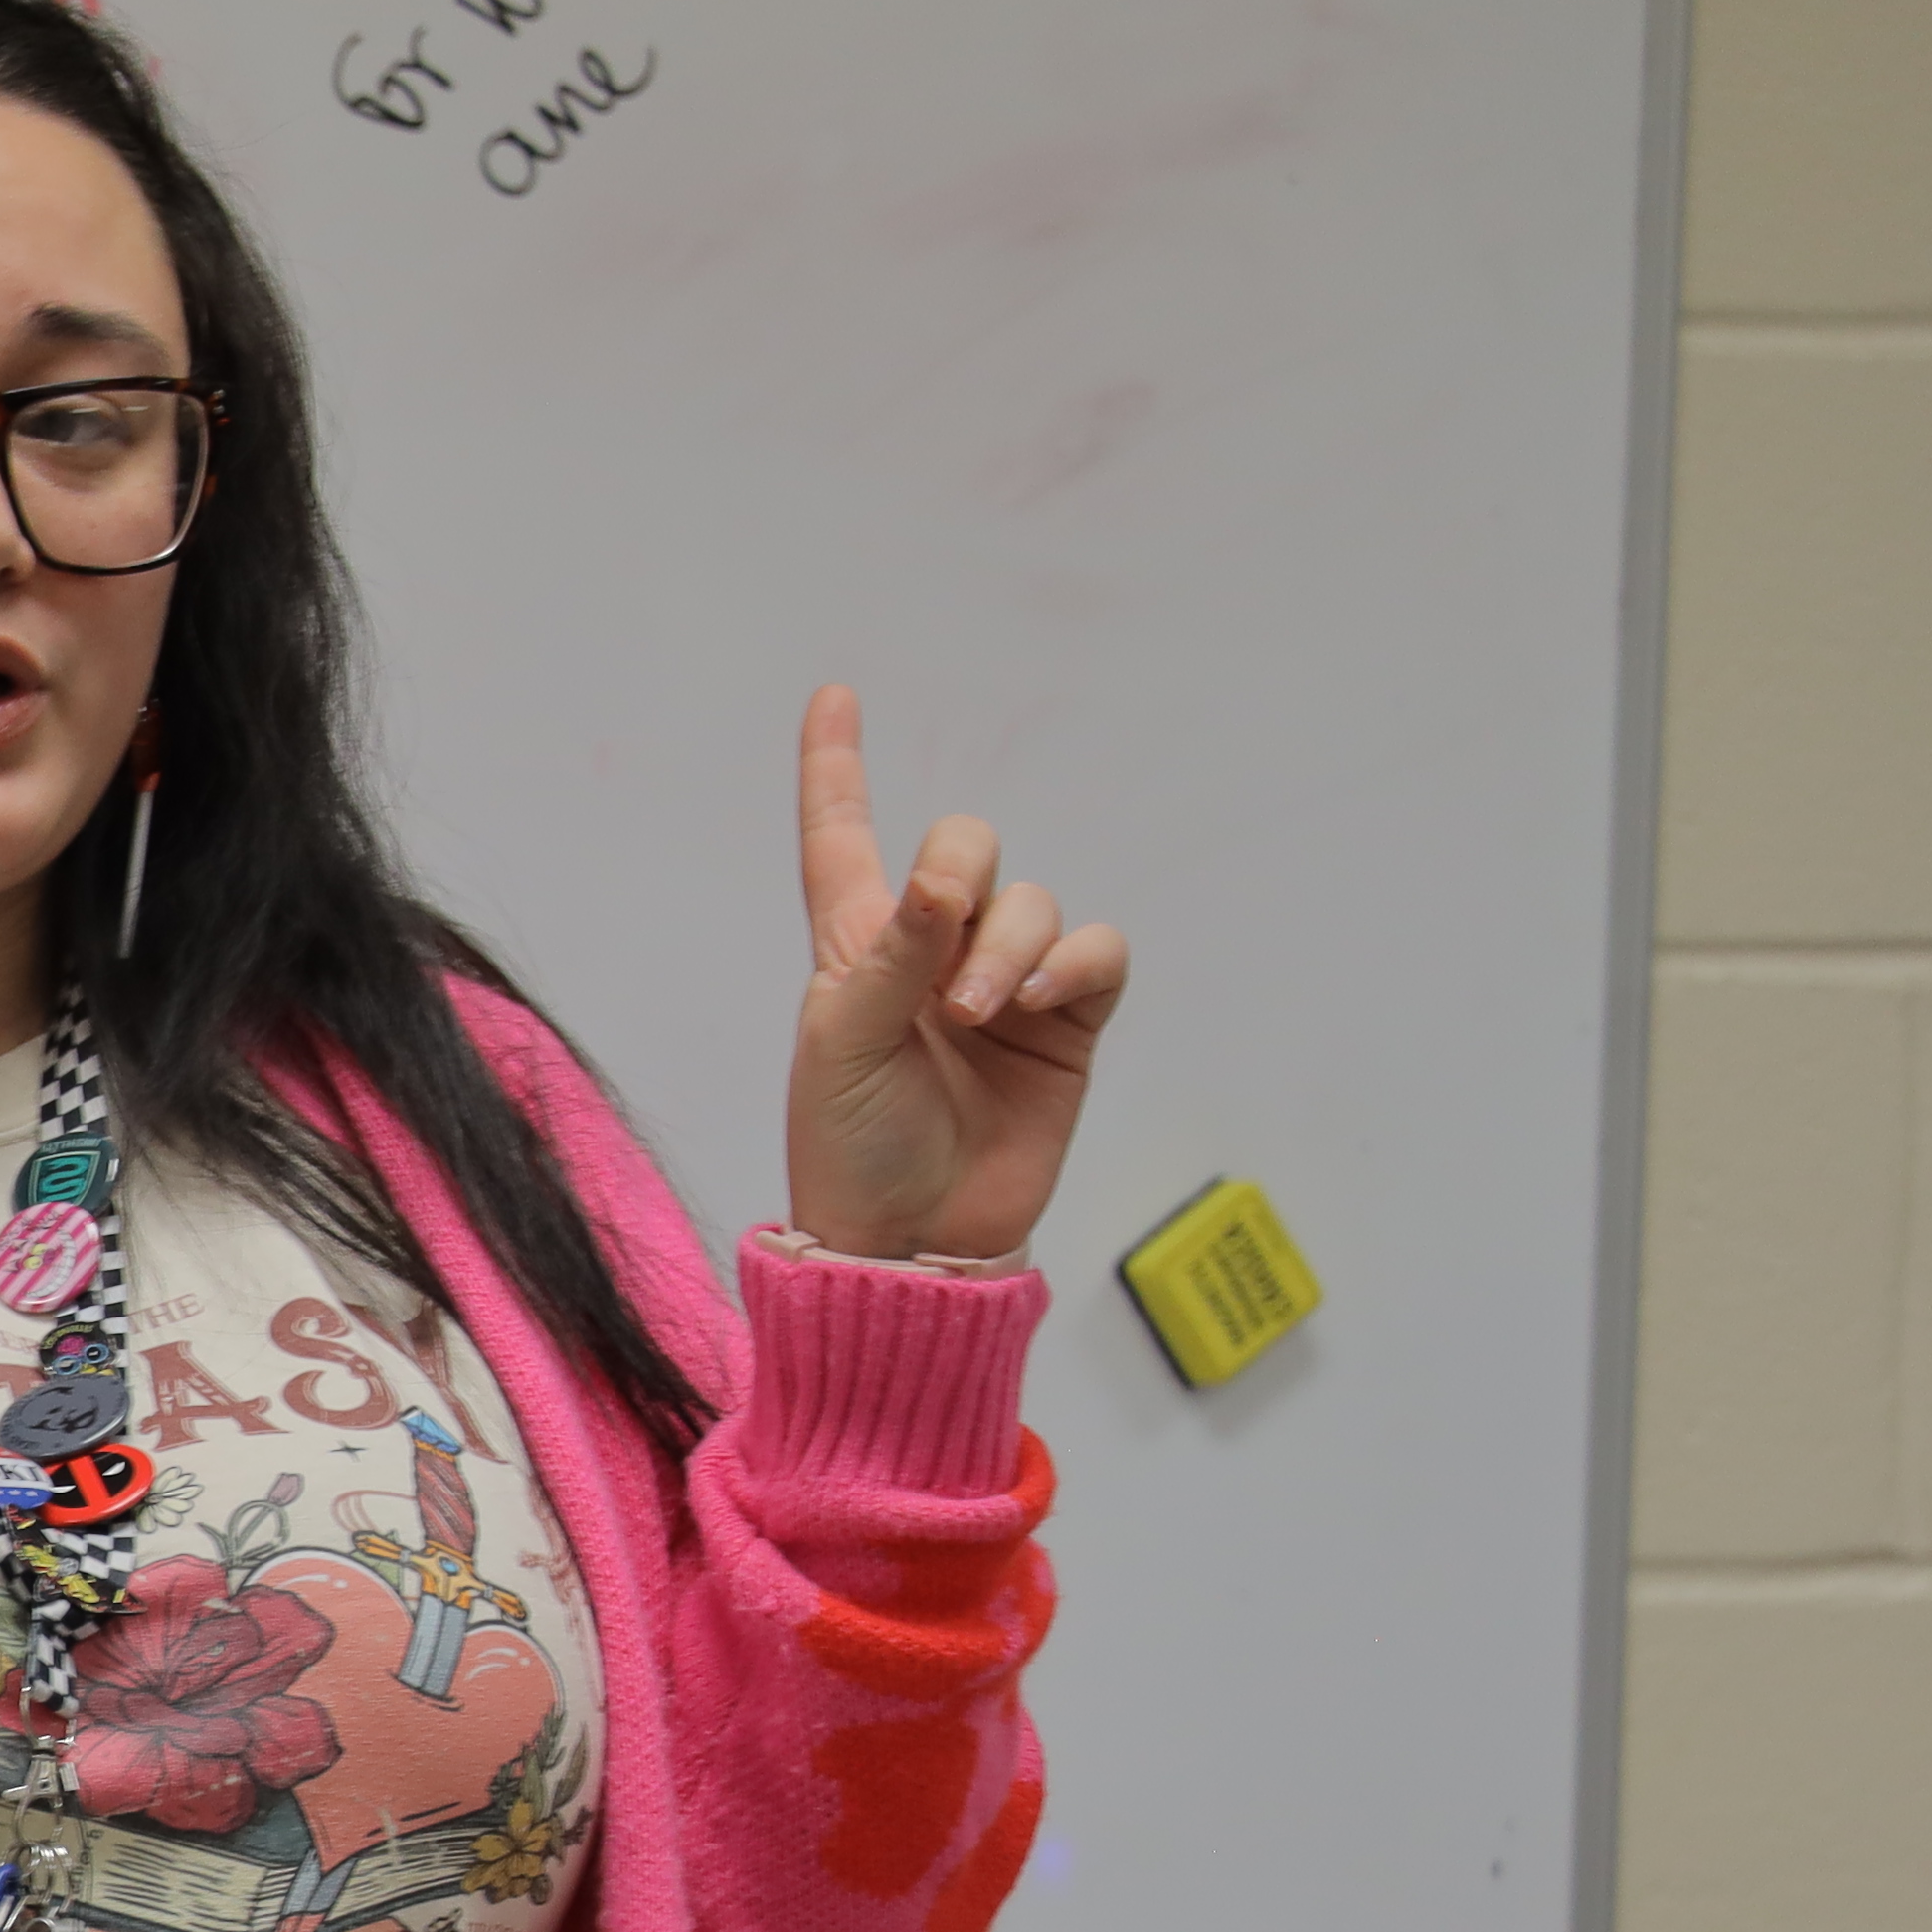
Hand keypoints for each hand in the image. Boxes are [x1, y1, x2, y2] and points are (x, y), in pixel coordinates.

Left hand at [783, 685, 1121, 1264]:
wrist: (910, 1236)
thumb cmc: (852, 1144)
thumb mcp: (845, 1042)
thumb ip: (895, 953)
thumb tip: (950, 879)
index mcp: (856, 949)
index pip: (843, 840)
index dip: (837, 769)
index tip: (835, 696)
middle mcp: (933, 952)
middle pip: (968, 848)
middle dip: (962, 871)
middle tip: (941, 953)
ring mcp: (1004, 985)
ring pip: (1034, 902)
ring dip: (1010, 944)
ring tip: (979, 1013)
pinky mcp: (1067, 1024)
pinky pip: (1095, 952)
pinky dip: (1072, 962)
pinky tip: (1036, 1002)